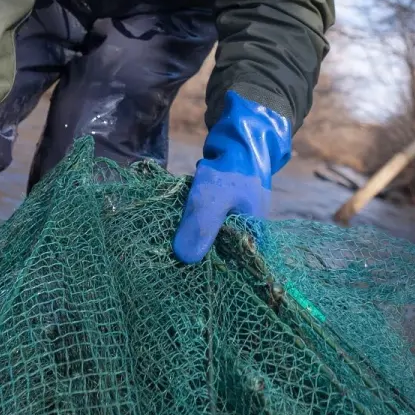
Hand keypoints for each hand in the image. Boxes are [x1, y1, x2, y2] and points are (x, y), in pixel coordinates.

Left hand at [173, 94, 290, 263]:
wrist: (238, 138)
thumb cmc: (232, 170)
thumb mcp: (212, 198)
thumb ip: (201, 226)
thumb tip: (183, 259)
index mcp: (252, 240)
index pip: (229, 269)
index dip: (205, 272)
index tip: (178, 276)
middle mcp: (244, 236)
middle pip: (215, 255)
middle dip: (192, 256)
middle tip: (164, 263)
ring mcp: (231, 223)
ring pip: (205, 240)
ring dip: (188, 241)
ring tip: (162, 250)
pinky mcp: (219, 212)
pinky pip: (201, 226)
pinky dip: (187, 226)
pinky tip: (169, 230)